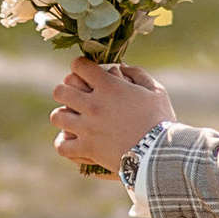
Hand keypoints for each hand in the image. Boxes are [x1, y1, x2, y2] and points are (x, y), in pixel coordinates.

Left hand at [51, 58, 173, 172]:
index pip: (79, 66)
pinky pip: (62, 146)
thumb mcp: (155, 91)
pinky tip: (72, 141)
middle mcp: (93, 105)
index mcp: (109, 87)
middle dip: (66, 90)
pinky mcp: (87, 149)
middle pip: (60, 90)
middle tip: (75, 96)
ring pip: (57, 116)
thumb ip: (138, 74)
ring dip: (63, 116)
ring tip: (72, 118)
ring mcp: (87, 128)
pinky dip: (64, 144)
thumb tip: (121, 65)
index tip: (84, 71)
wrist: (160, 152)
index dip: (79, 66)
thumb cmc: (161, 120)